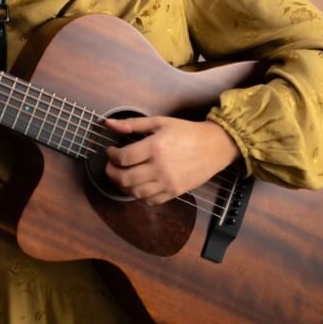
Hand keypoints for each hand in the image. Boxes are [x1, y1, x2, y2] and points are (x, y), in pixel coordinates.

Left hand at [103, 116, 241, 205]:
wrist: (214, 147)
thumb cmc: (186, 132)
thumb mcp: (159, 122)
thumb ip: (132, 124)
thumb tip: (108, 123)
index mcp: (155, 147)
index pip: (123, 158)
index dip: (111, 156)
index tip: (110, 151)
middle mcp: (160, 168)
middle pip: (125, 178)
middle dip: (111, 173)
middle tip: (111, 166)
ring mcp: (167, 183)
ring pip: (135, 193)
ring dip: (122, 186)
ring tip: (122, 175)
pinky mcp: (174, 192)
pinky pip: (150, 201)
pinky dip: (139, 196)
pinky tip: (138, 185)